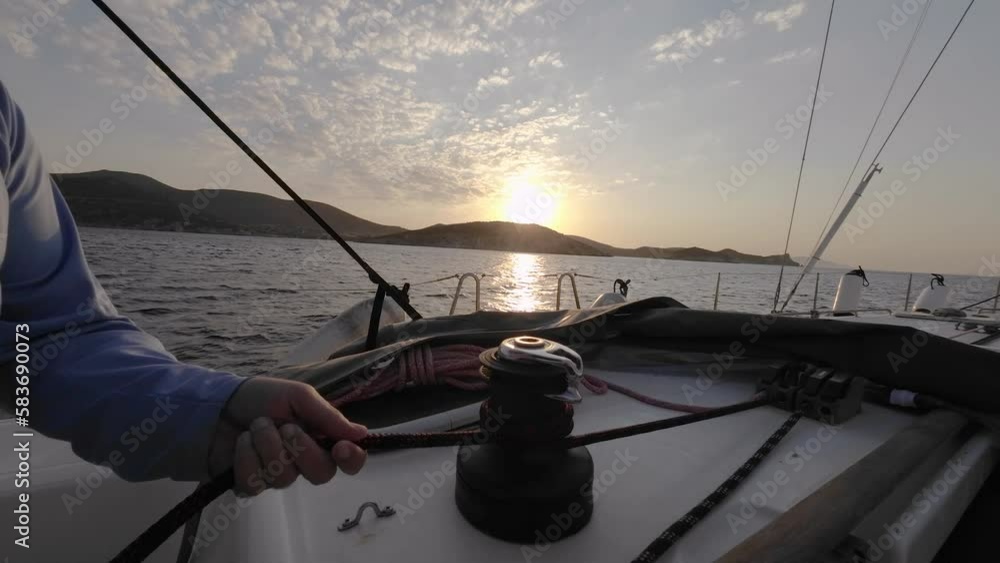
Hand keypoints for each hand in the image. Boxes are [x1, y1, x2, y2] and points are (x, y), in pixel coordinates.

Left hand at [207, 377, 367, 494]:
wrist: (218, 404)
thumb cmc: (263, 397)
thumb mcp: (298, 396)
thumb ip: (328, 417)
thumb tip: (362, 434)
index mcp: (321, 439)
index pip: (349, 461)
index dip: (351, 459)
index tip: (340, 447)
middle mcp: (304, 462)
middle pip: (321, 474)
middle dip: (301, 448)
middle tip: (285, 426)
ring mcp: (277, 476)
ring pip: (285, 478)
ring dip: (267, 445)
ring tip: (256, 426)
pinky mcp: (251, 485)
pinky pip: (256, 484)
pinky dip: (246, 457)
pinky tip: (241, 443)